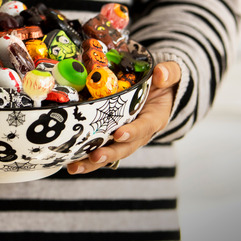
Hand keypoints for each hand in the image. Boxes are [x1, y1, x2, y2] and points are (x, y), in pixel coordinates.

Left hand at [66, 61, 181, 174]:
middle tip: (94, 157)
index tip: (119, 133)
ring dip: (91, 162)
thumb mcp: (172, 75)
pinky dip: (84, 155)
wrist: (161, 91)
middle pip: (124, 148)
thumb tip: (160, 74)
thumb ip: (169, 73)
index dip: (133, 132)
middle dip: (109, 154)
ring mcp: (124, 136)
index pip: (144, 127)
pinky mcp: (111, 136)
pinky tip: (68, 160)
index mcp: (154, 118)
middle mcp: (139, 132)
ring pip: (109, 152)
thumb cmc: (164, 84)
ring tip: (75, 167)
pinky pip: (98, 147)